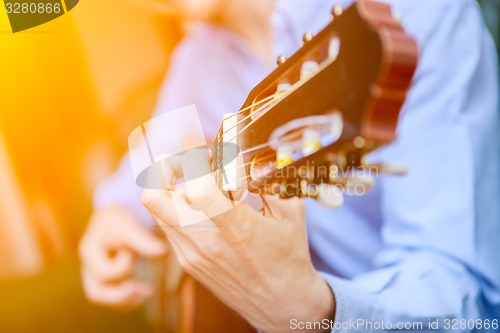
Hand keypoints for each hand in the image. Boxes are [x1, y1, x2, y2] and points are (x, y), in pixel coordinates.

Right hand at [79, 206, 166, 309]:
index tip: (131, 252)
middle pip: (96, 293)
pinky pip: (111, 295)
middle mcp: (87, 267)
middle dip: (120, 297)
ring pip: (104, 298)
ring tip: (147, 293)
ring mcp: (93, 275)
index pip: (104, 272)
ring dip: (125, 300)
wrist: (111, 218)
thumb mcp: (129, 227)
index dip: (122, 267)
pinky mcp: (103, 279)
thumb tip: (163, 251)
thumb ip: (144, 241)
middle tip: (145, 292)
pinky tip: (144, 293)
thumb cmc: (118, 220)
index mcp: (89, 252)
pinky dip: (126, 298)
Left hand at [142, 149, 334, 331]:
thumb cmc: (289, 258)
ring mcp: (192, 255)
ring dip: (170, 188)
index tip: (206, 153)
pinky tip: (201, 208)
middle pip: (155, 198)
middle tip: (182, 162)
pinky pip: (168, 227)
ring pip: (158, 210)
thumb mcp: (289, 214)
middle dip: (163, 169)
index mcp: (237, 229)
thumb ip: (268, 182)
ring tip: (196, 183)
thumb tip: (252, 155)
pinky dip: (177, 209)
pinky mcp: (188, 264)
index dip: (194, 163)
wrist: (282, 305)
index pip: (196, 190)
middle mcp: (207, 242)